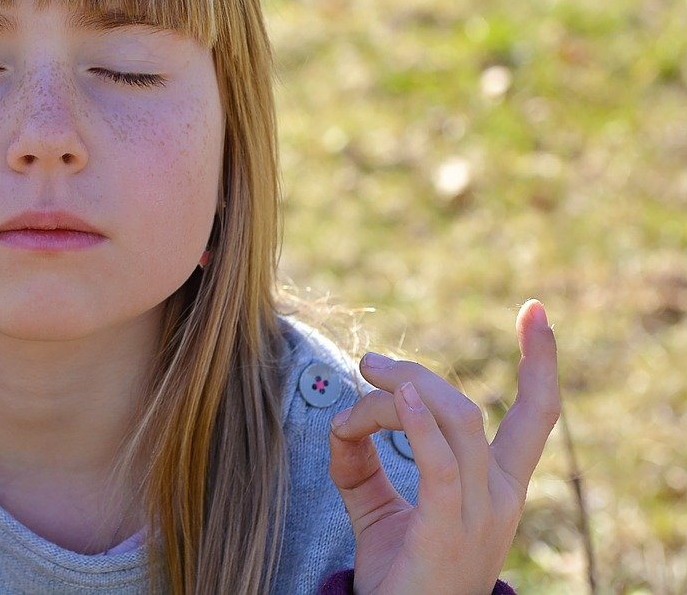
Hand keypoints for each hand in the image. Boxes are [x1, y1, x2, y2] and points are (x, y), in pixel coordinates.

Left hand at [327, 299, 559, 593]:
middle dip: (420, 373)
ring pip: (453, 421)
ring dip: (403, 389)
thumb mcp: (377, 502)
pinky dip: (420, 424)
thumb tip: (339, 417)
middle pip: (469, 408)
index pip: (536, 415)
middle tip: (370, 362)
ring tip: (367, 374)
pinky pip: (442, 465)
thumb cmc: (397, 570)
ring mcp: (479, 515)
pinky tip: (397, 397)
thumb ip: (360, 456)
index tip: (534, 311)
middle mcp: (498, 496)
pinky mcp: (447, 531)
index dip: (540, 361)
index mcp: (496, 485)